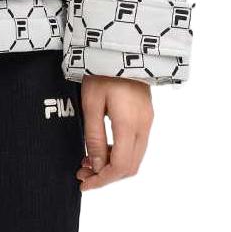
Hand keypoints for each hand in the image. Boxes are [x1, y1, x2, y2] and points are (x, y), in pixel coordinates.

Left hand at [76, 76, 152, 190]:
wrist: (122, 47)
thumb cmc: (102, 71)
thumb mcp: (91, 102)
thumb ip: (94, 136)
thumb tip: (96, 165)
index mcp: (129, 124)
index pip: (120, 166)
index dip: (102, 180)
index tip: (84, 184)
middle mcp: (144, 126)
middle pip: (130, 166)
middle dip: (106, 176)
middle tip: (83, 174)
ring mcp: (148, 120)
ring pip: (134, 157)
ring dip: (113, 165)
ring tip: (88, 162)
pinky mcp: (146, 115)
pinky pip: (136, 144)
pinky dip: (119, 153)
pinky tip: (102, 148)